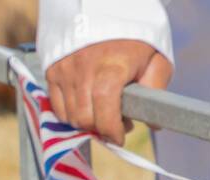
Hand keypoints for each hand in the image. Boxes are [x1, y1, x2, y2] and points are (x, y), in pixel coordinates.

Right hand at [45, 40, 171, 143]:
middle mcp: (84, 72)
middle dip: (100, 128)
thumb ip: (156, 90)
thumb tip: (153, 123)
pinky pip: (57, 106)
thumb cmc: (134, 38)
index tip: (120, 137)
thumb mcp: (156, 59)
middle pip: (85, 118)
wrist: (107, 10)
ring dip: (85, 122)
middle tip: (114, 124)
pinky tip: (85, 105)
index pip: (104, 113)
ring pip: (70, 116)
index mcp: (111, 69)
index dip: (111, 131)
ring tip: (100, 113)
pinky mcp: (53, 72)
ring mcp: (65, 72)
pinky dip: (70, 113)